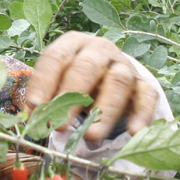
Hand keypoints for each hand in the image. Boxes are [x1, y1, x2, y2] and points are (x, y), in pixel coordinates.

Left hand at [26, 31, 158, 141]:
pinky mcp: (143, 84)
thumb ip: (44, 98)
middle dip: (71, 96)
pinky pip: (146, 97)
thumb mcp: (56, 83)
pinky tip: (133, 133)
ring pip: (118, 82)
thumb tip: (32, 119)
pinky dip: (141, 115)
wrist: (109, 73)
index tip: (36, 106)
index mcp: (72, 44)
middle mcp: (99, 50)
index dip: (44, 82)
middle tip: (59, 125)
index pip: (56, 57)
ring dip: (104, 110)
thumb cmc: (74, 79)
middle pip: (87, 67)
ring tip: (91, 136)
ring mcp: (124, 65)